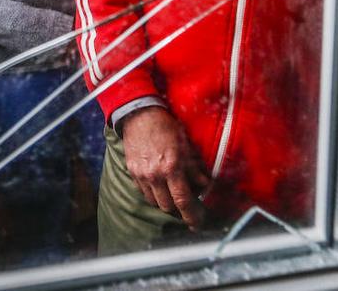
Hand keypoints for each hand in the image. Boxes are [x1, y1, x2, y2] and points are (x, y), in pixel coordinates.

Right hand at [118, 106, 210, 228]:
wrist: (140, 114)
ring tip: (173, 194)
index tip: (197, 223)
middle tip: (187, 206)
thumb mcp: (186, 145)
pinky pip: (144, 191)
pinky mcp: (132, 171)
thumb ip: (195, 168)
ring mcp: (141, 174)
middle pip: (167, 206)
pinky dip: (153, 193)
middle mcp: (155, 174)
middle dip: (178, 209)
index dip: (192, 216)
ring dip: (165, 202)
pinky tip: (160, 185)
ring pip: (154, 201)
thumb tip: (205, 184)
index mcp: (171, 167)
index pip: (183, 200)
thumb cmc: (165, 126)